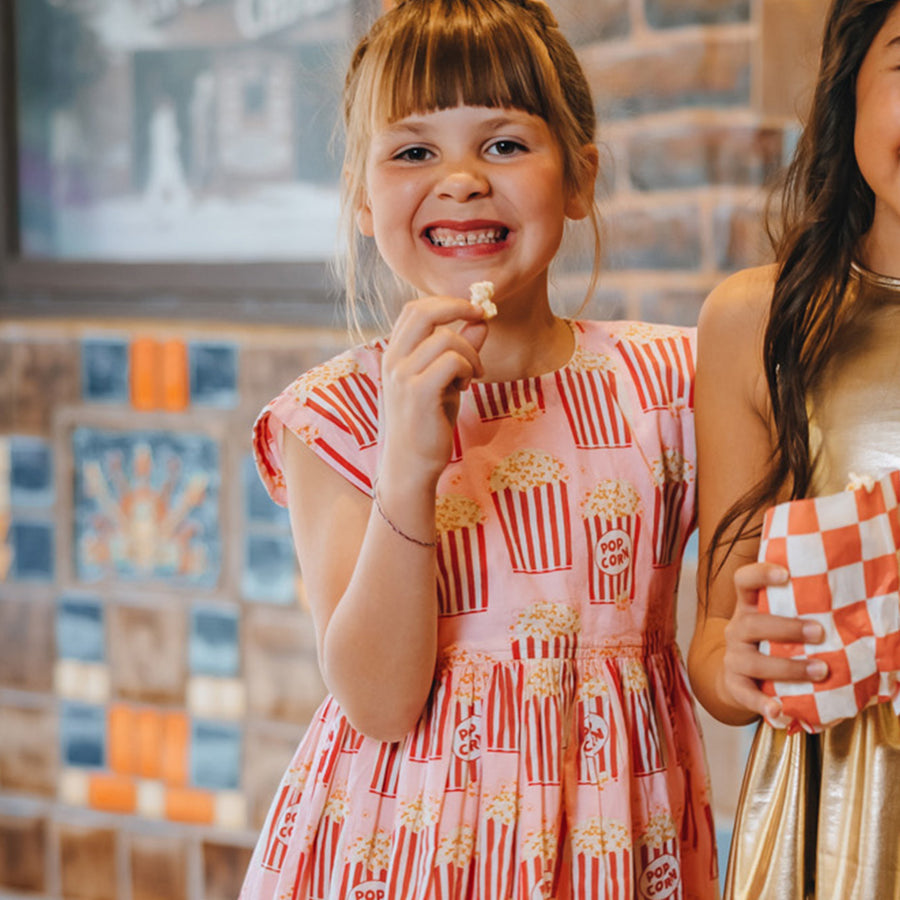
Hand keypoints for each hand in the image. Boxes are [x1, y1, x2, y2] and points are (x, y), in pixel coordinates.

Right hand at [380, 296, 487, 481]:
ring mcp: (402, 377)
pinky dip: (466, 368)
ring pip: (446, 339)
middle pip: (424, 311)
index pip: (415, 310)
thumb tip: (480, 321)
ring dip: (469, 354)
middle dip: (458, 307)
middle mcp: (393, 361)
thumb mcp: (445, 381)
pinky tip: (465, 387)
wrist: (410, 466)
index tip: (473, 309)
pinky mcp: (418, 393)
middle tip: (481, 317)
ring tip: (471, 376)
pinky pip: (451, 361)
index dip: (446, 302)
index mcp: (394, 354)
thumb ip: (459, 350)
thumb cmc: (427, 424)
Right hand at [722, 561, 827, 719]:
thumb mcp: (776, 624)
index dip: (760, 574)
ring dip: (788, 667)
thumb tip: (845, 609)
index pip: (744, 581)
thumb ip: (796, 614)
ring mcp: (733, 658)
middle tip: (819, 632)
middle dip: (787, 628)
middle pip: (752, 623)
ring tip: (819, 671)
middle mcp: (737, 630)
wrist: (740, 679)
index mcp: (747, 608)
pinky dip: (762, 704)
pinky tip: (778, 710)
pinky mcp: (734, 685)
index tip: (785, 574)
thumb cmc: (770, 646)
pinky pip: (746, 695)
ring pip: (753, 661)